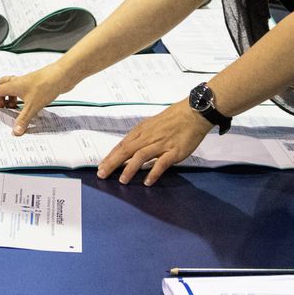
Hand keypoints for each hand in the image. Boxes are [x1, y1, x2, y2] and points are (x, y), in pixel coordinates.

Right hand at [0, 62, 70, 133]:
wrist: (61, 76)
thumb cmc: (45, 86)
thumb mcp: (32, 106)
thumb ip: (23, 119)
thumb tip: (16, 131)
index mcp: (13, 86)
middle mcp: (18, 82)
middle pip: (3, 85)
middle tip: (2, 106)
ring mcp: (27, 81)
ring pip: (13, 86)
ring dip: (10, 96)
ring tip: (15, 107)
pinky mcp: (36, 83)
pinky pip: (23, 88)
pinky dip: (20, 95)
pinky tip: (28, 103)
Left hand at [95, 103, 213, 185]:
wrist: (193, 113)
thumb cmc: (172, 119)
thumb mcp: (151, 125)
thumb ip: (141, 137)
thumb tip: (129, 148)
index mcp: (141, 131)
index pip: (122, 145)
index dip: (110, 157)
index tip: (100, 167)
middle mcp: (148, 137)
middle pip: (126, 150)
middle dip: (112, 163)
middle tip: (102, 175)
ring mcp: (161, 144)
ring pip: (141, 156)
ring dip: (130, 169)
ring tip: (122, 180)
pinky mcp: (174, 151)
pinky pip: (162, 163)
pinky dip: (153, 172)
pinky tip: (147, 181)